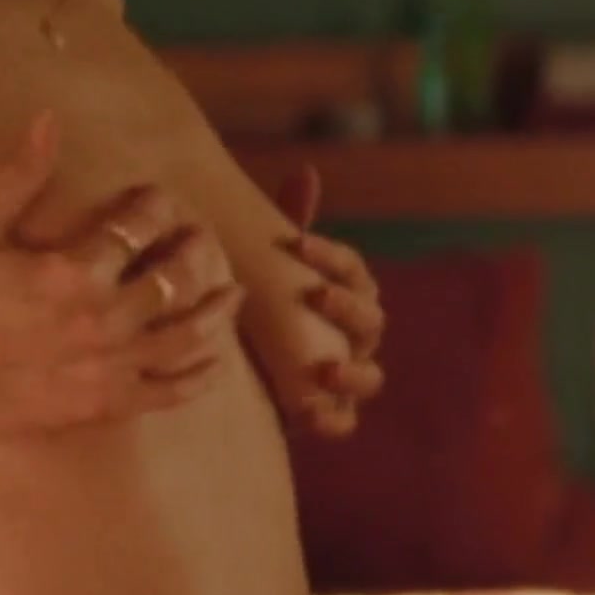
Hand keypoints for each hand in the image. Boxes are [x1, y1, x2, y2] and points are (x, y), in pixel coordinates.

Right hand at [0, 111, 246, 439]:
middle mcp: (104, 320)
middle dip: (193, 251)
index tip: (157, 198)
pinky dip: (200, 376)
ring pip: (187, 334)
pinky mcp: (105, 404)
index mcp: (72, 273)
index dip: (153, 207)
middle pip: (174, 278)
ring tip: (231, 292)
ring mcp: (109, 366)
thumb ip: (17, 178)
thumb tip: (50, 118)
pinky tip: (216, 362)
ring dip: (215, 310)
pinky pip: (170, 391)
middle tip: (200, 238)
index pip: (137, 228)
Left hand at [265, 166, 385, 439]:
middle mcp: (352, 340)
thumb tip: (307, 171)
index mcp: (344, 298)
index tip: (297, 243)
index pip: (354, 271)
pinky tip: (308, 406)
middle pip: (371, 320)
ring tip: (323, 367)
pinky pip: (343, 424)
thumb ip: (283, 225)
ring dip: (352, 372)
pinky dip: (332, 417)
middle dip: (347, 308)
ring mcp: (343, 382)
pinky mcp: (323, 418)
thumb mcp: (259, 269)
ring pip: (371, 377)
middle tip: (315, 295)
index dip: (333, 257)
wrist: (222, 379)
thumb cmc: (249, 313)